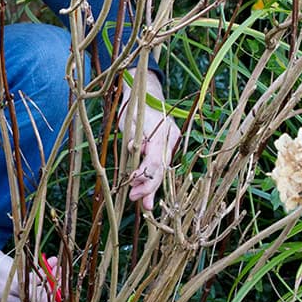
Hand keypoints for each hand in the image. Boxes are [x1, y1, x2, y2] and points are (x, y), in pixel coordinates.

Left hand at [119, 76, 180, 210]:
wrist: (145, 96)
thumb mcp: (129, 122)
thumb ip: (134, 139)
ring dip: (152, 188)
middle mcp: (171, 138)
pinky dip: (154, 182)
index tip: (131, 181)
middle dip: (148, 186)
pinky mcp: (168, 148)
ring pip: (162, 170)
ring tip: (145, 205)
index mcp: (162, 131)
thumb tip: (135, 154)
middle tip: (134, 197)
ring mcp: (171, 144)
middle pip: (161, 168)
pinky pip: (161, 168)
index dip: (143, 173)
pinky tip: (149, 198)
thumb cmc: (134, 108)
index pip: (154, 158)